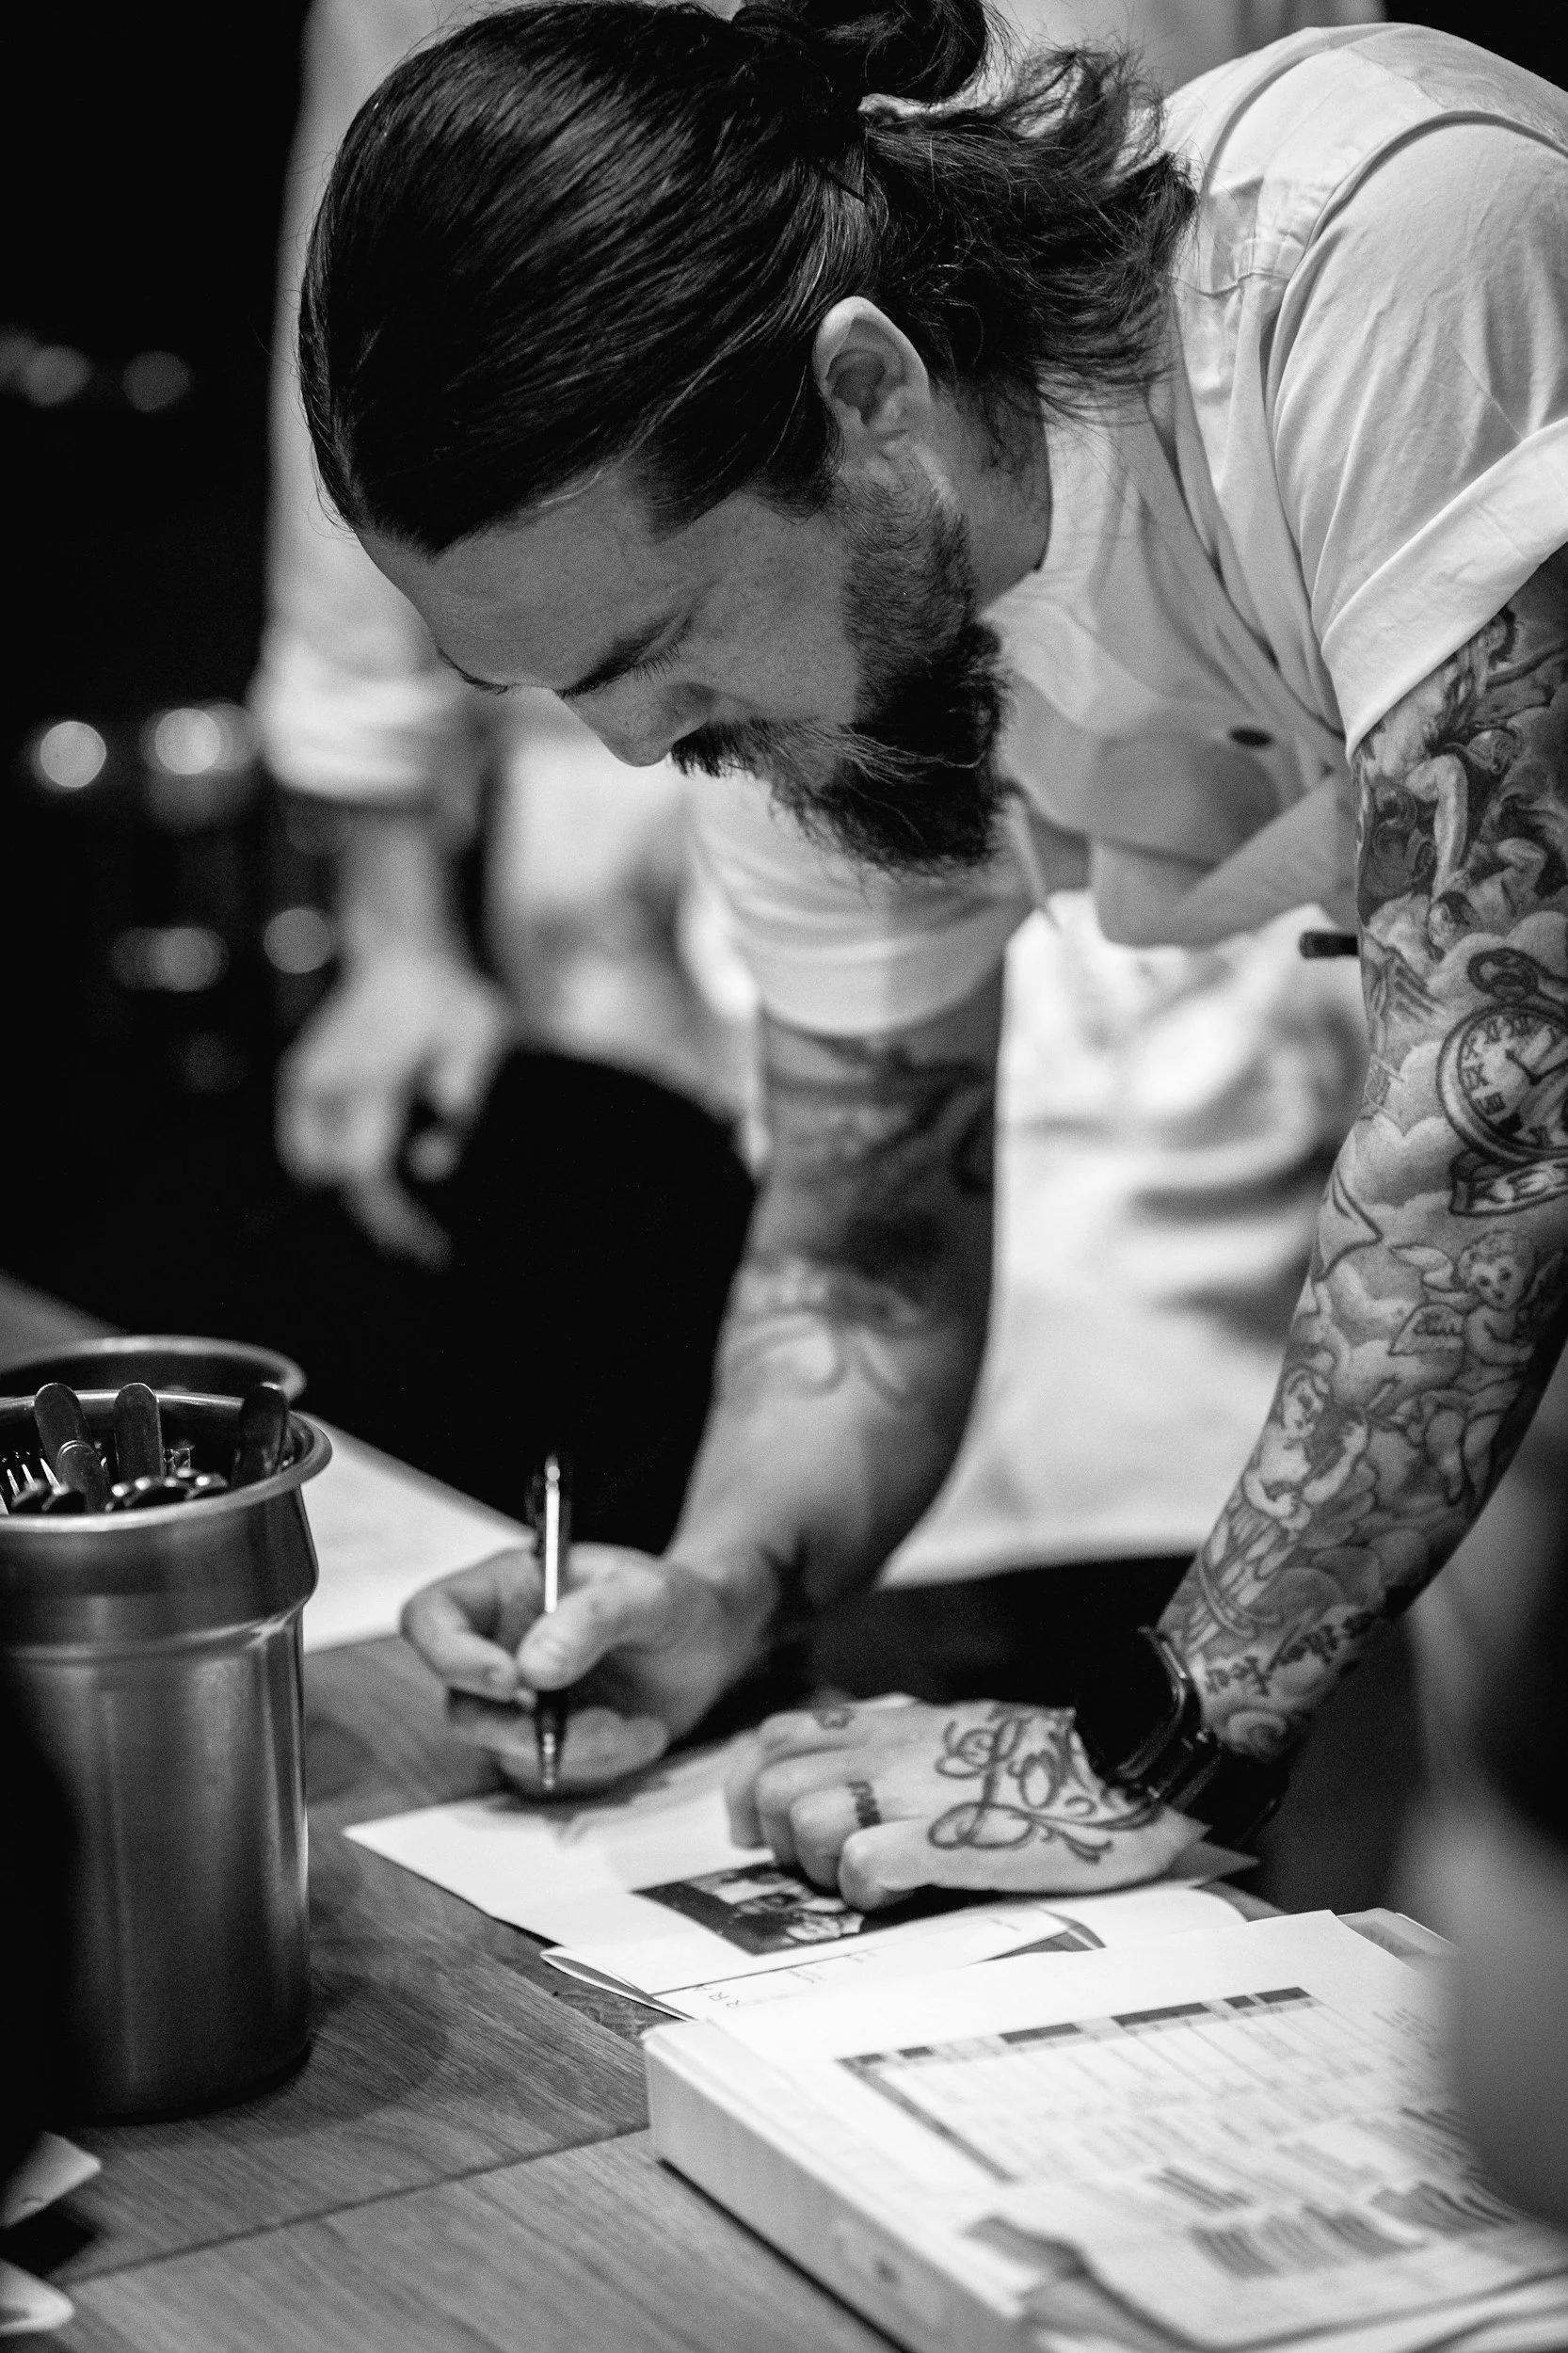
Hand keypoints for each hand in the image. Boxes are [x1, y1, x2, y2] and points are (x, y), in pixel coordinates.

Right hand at [277, 947, 511, 1264]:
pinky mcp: (299, 1079)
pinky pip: (307, 1147)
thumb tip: (432, 1166)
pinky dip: (334, 1171)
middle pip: (337, 1179)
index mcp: (368, 1074)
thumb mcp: (480, 1038)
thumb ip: (462, 1093)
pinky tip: (381, 1184)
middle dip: (378, 1220)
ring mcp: (305, 1079)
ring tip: (407, 1223)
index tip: (423, 1247)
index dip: (389, 1218)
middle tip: (424, 1251)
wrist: (408, 954)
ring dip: (355, 1198)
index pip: (364, 1172)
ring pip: (315, 1167)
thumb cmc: (454, 1001)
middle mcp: (323, 1080)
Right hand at [400, 1543, 767, 1792]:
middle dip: (527, 1728)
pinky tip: (642, 1734)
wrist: (714, 1641)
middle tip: (599, 1720)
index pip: (430, 1618)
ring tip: (636, 1724)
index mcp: (503, 1590)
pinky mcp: (548, 1746)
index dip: (450, 1654)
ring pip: (506, 1753)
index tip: (512, 1681)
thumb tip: (531, 1670)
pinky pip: (550, 1778)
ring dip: (577, 1751)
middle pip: (461, 1705)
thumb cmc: (675, 1600)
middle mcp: (497, 1647)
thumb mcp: (647, 1594)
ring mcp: (519, 1704)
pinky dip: (600, 1767)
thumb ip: (592, 1619)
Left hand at [724, 1698, 1201, 1907]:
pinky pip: (862, 1862)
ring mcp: (915, 1792)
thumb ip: (899, 1750)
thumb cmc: (1050, 1764)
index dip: (748, 1788)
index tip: (760, 1828)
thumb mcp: (958, 1734)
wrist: (1126, 1761)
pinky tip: (901, 1893)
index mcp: (891, 1725)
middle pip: (774, 1788)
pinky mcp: (947, 1839)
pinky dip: (865, 1888)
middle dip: (780, 1840)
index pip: (776, 1738)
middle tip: (824, 1868)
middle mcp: (890, 1751)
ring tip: (873, 1881)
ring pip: (806, 1823)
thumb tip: (848, 1783)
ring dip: (822, 1867)